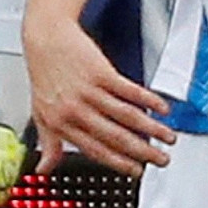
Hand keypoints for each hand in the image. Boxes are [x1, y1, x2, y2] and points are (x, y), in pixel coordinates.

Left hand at [28, 10, 173, 170]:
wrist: (45, 36)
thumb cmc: (43, 73)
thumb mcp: (39, 113)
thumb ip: (48, 144)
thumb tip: (44, 169)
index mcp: (62, 124)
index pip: (96, 150)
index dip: (119, 163)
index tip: (136, 171)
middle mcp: (76, 109)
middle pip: (116, 136)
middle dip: (143, 152)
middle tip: (160, 160)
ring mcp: (89, 90)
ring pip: (126, 116)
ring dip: (151, 129)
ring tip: (168, 138)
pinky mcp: (101, 71)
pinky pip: (129, 90)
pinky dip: (149, 101)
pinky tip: (161, 108)